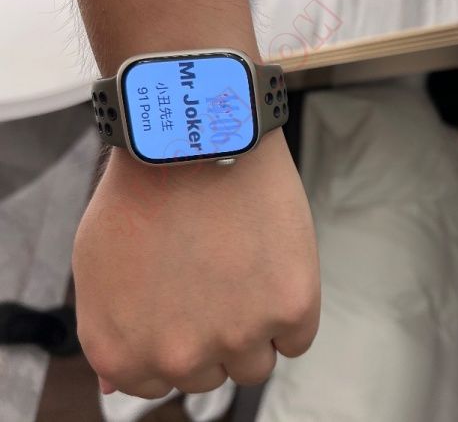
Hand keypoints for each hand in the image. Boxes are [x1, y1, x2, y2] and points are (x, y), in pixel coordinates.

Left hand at [73, 129, 319, 397]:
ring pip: (255, 365)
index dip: (177, 338)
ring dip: (255, 327)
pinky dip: (290, 312)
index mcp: (124, 355)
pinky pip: (296, 340)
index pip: (159, 383)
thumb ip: (112, 332)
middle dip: (215, 333)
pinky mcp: (288, 308)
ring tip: (247, 271)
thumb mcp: (97, 268)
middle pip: (211, 375)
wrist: (194, 137)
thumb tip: (115, 385)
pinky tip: (274, 269)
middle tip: (219, 278)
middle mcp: (178, 358)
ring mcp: (236, 336)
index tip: (188, 303)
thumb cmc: (144, 192)